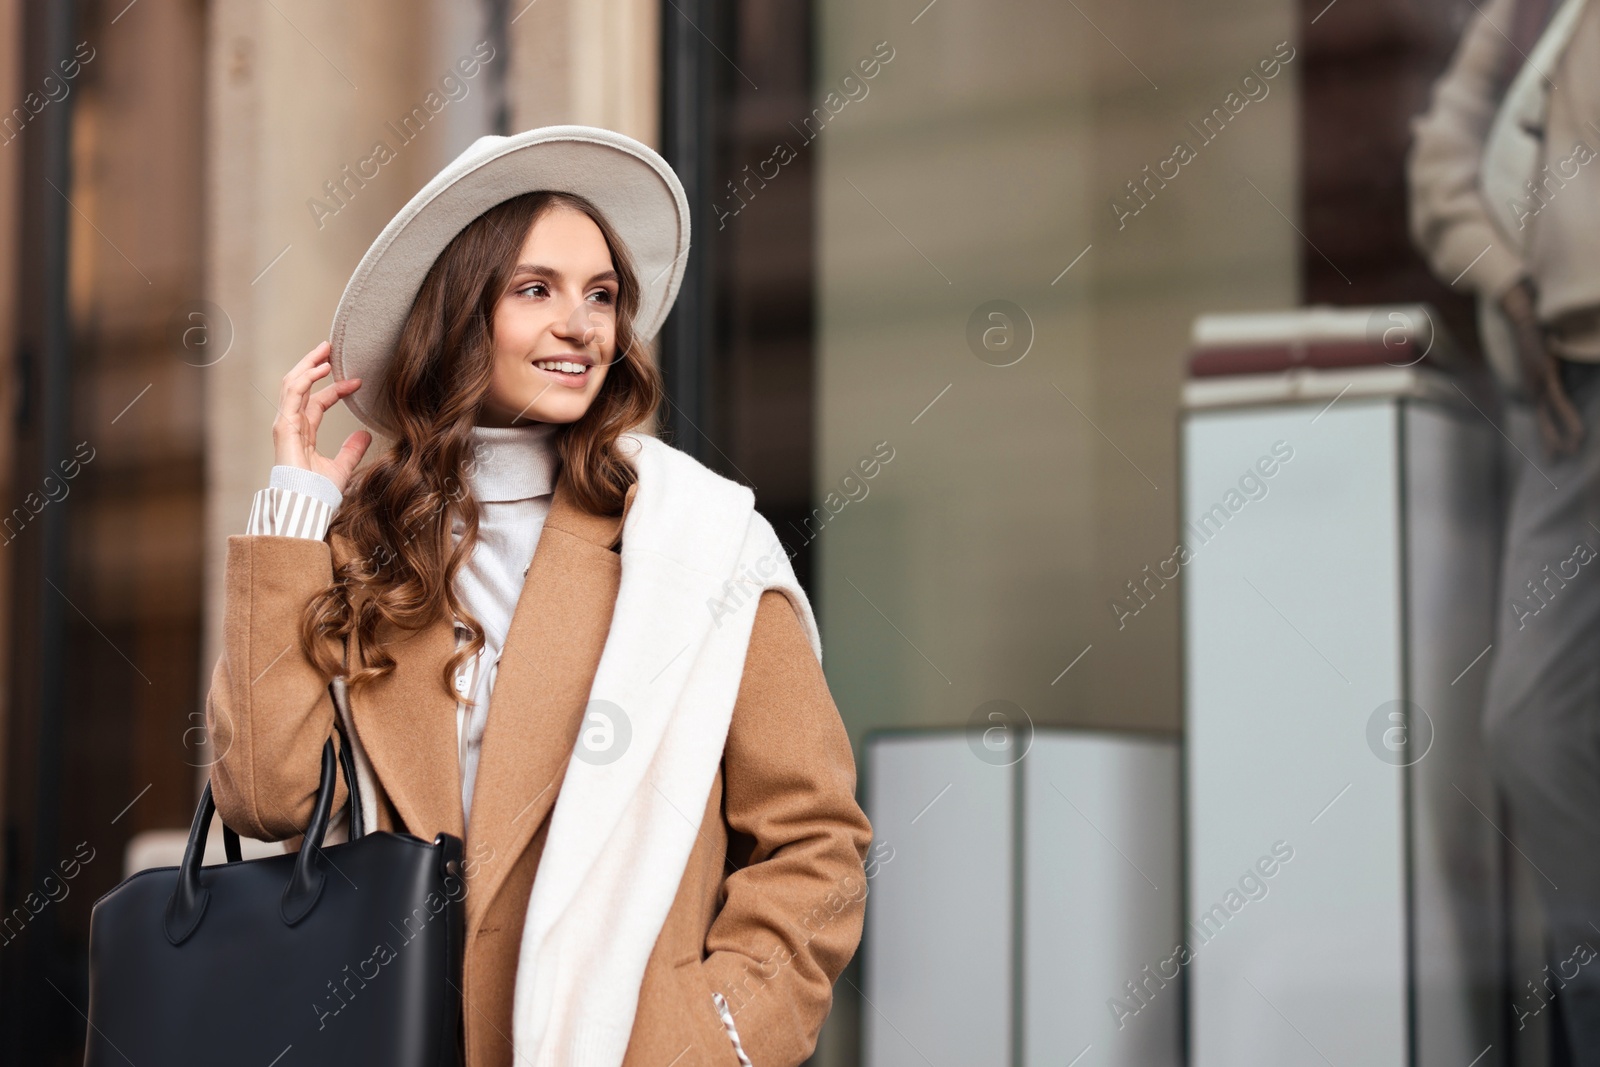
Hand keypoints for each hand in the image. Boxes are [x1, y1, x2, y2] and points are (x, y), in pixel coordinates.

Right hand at [273, 342, 370, 492]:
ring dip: (308, 364)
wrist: (307, 504)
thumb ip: (352, 450)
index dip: (335, 389)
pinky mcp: (284, 426)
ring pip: (293, 384)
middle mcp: (292, 425)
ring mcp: (286, 424)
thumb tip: (365, 434)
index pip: (317, 402)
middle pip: (300, 386)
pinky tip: (321, 368)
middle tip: (329, 348)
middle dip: (313, 365)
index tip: (357, 381)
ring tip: (325, 349)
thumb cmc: (318, 492)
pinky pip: (293, 394)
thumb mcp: (342, 466)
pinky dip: (306, 378)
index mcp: (304, 433)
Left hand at [1502, 279, 1583, 456]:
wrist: (1522, 313)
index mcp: (1534, 385)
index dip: (1546, 432)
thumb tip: (1560, 378)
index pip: (1541, 414)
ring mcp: (1537, 382)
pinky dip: (1566, 418)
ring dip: (1561, 435)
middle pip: (1541, 420)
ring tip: (1570, 453)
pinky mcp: (1545, 374)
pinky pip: (1557, 401)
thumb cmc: (1536, 332)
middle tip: (1556, 462)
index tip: (1552, 451)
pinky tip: (1576, 430)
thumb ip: (1551, 370)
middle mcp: (1533, 387)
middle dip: (1549, 441)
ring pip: (1549, 415)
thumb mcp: (1545, 356)